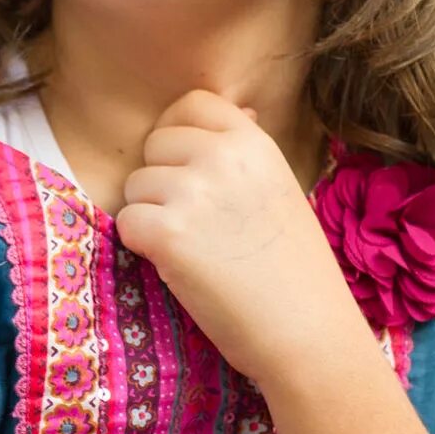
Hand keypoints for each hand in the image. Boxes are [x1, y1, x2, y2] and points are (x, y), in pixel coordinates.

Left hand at [118, 90, 371, 383]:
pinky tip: (175, 265)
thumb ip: (249, 151)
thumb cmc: (297, 268)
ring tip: (192, 247)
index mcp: (253, 141)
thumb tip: (239, 108)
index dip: (179, 131)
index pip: (192, 102)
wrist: (308, 331)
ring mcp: (192, 192)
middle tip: (193, 220)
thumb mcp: (282, 187)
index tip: (185, 165)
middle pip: (155, 143)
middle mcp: (221, 156)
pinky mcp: (167, 233)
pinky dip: (141, 245)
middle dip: (162, 178)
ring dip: (151, 214)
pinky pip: (126, 222)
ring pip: (135, 184)